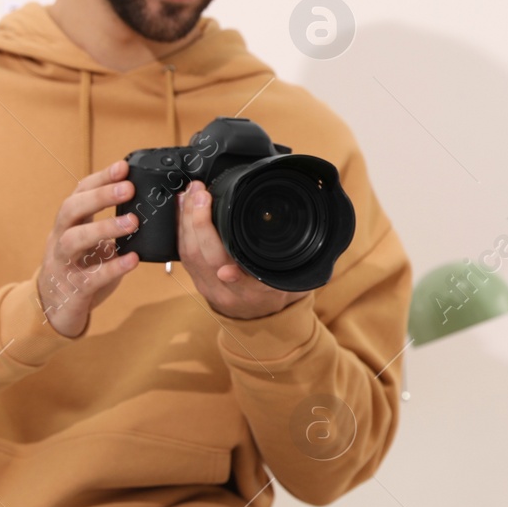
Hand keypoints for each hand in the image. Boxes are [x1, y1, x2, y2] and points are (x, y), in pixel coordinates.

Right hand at [36, 160, 140, 337]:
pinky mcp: (73, 289)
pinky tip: (132, 260)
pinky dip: (112, 268)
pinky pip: (90, 277)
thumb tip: (146, 203)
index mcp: (69, 225)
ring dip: (102, 228)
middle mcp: (61, 239)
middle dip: (99, 196)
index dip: (99, 178)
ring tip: (132, 222)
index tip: (123, 166)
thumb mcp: (92, 241)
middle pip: (71, 209)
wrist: (54, 309)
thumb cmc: (80, 269)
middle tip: (128, 188)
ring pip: (73, 241)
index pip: (79, 193)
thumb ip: (111, 224)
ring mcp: (63, 263)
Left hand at [176, 179, 308, 319]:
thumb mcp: (293, 283)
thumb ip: (300, 272)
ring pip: (190, 255)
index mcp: (254, 296)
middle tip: (202, 195)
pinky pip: (183, 252)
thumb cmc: (275, 290)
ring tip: (191, 193)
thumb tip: (326, 261)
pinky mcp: (195, 276)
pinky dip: (180, 226)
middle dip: (200, 226)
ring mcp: (207, 285)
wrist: (257, 313)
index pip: (242, 288)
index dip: (234, 279)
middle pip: (206, 262)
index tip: (228, 271)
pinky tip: (182, 206)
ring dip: (186, 220)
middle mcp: (227, 293)